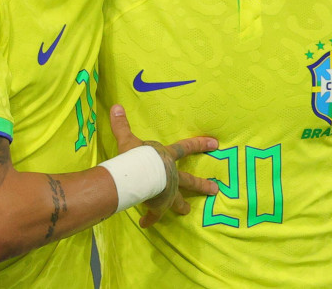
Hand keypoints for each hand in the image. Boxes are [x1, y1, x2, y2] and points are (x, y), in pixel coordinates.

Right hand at [108, 104, 218, 227]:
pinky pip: (154, 215)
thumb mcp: (128, 139)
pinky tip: (145, 224)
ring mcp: (167, 193)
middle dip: (202, 186)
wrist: (138, 176)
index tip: (216, 143)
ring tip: (186, 211)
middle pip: (190, 181)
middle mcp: (172, 176)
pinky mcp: (159, 206)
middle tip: (215, 190)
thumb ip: (122, 125)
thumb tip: (116, 107)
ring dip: (182, 206)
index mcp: (167, 158)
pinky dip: (150, 219)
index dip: (200, 144)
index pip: (186, 148)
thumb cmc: (135, 156)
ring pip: (178, 201)